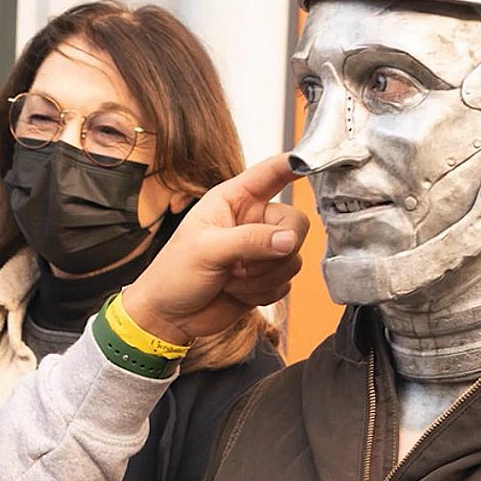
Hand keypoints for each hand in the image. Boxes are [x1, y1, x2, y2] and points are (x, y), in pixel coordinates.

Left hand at [121, 153, 307, 344]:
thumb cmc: (174, 274)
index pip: (270, 174)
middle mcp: (251, 221)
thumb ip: (250, 240)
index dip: (292, 165)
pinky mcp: (266, 277)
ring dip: (263, 277)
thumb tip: (288, 240)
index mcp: (232, 200)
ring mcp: (260, 250)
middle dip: (275, 251)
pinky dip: (264, 292)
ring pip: (293, 258)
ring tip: (231, 279)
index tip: (310, 164)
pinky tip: (237, 292)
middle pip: (295, 224)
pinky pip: (286, 282)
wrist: (170, 316)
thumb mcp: (207, 250)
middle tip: (243, 263)